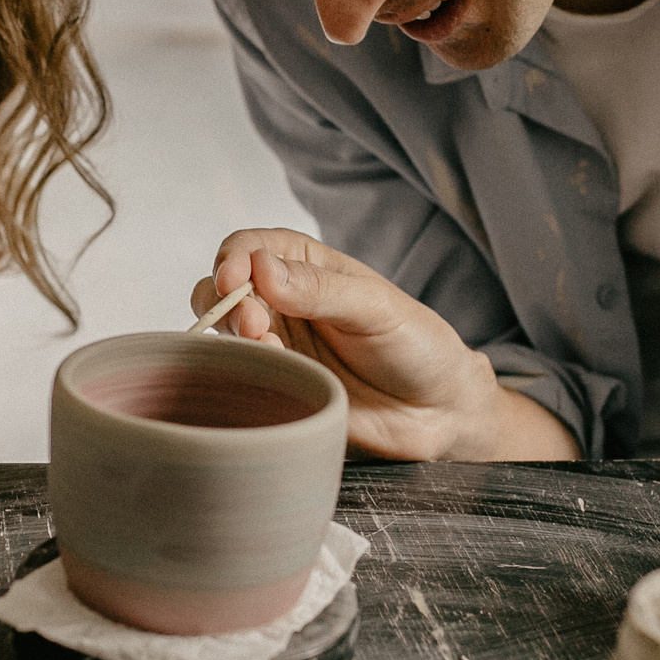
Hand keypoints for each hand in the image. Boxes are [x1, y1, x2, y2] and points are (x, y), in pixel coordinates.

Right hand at [189, 229, 574, 461]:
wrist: (438, 412)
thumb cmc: (416, 346)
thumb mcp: (376, 307)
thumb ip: (320, 289)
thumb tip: (261, 268)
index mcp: (306, 266)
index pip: (248, 247)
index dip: (233, 259)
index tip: (235, 278)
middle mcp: (282, 302)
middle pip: (220, 288)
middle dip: (226, 302)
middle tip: (256, 324)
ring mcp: (277, 344)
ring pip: (223, 330)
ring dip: (234, 336)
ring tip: (269, 346)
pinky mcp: (276, 386)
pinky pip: (239, 374)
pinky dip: (244, 370)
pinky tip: (277, 374)